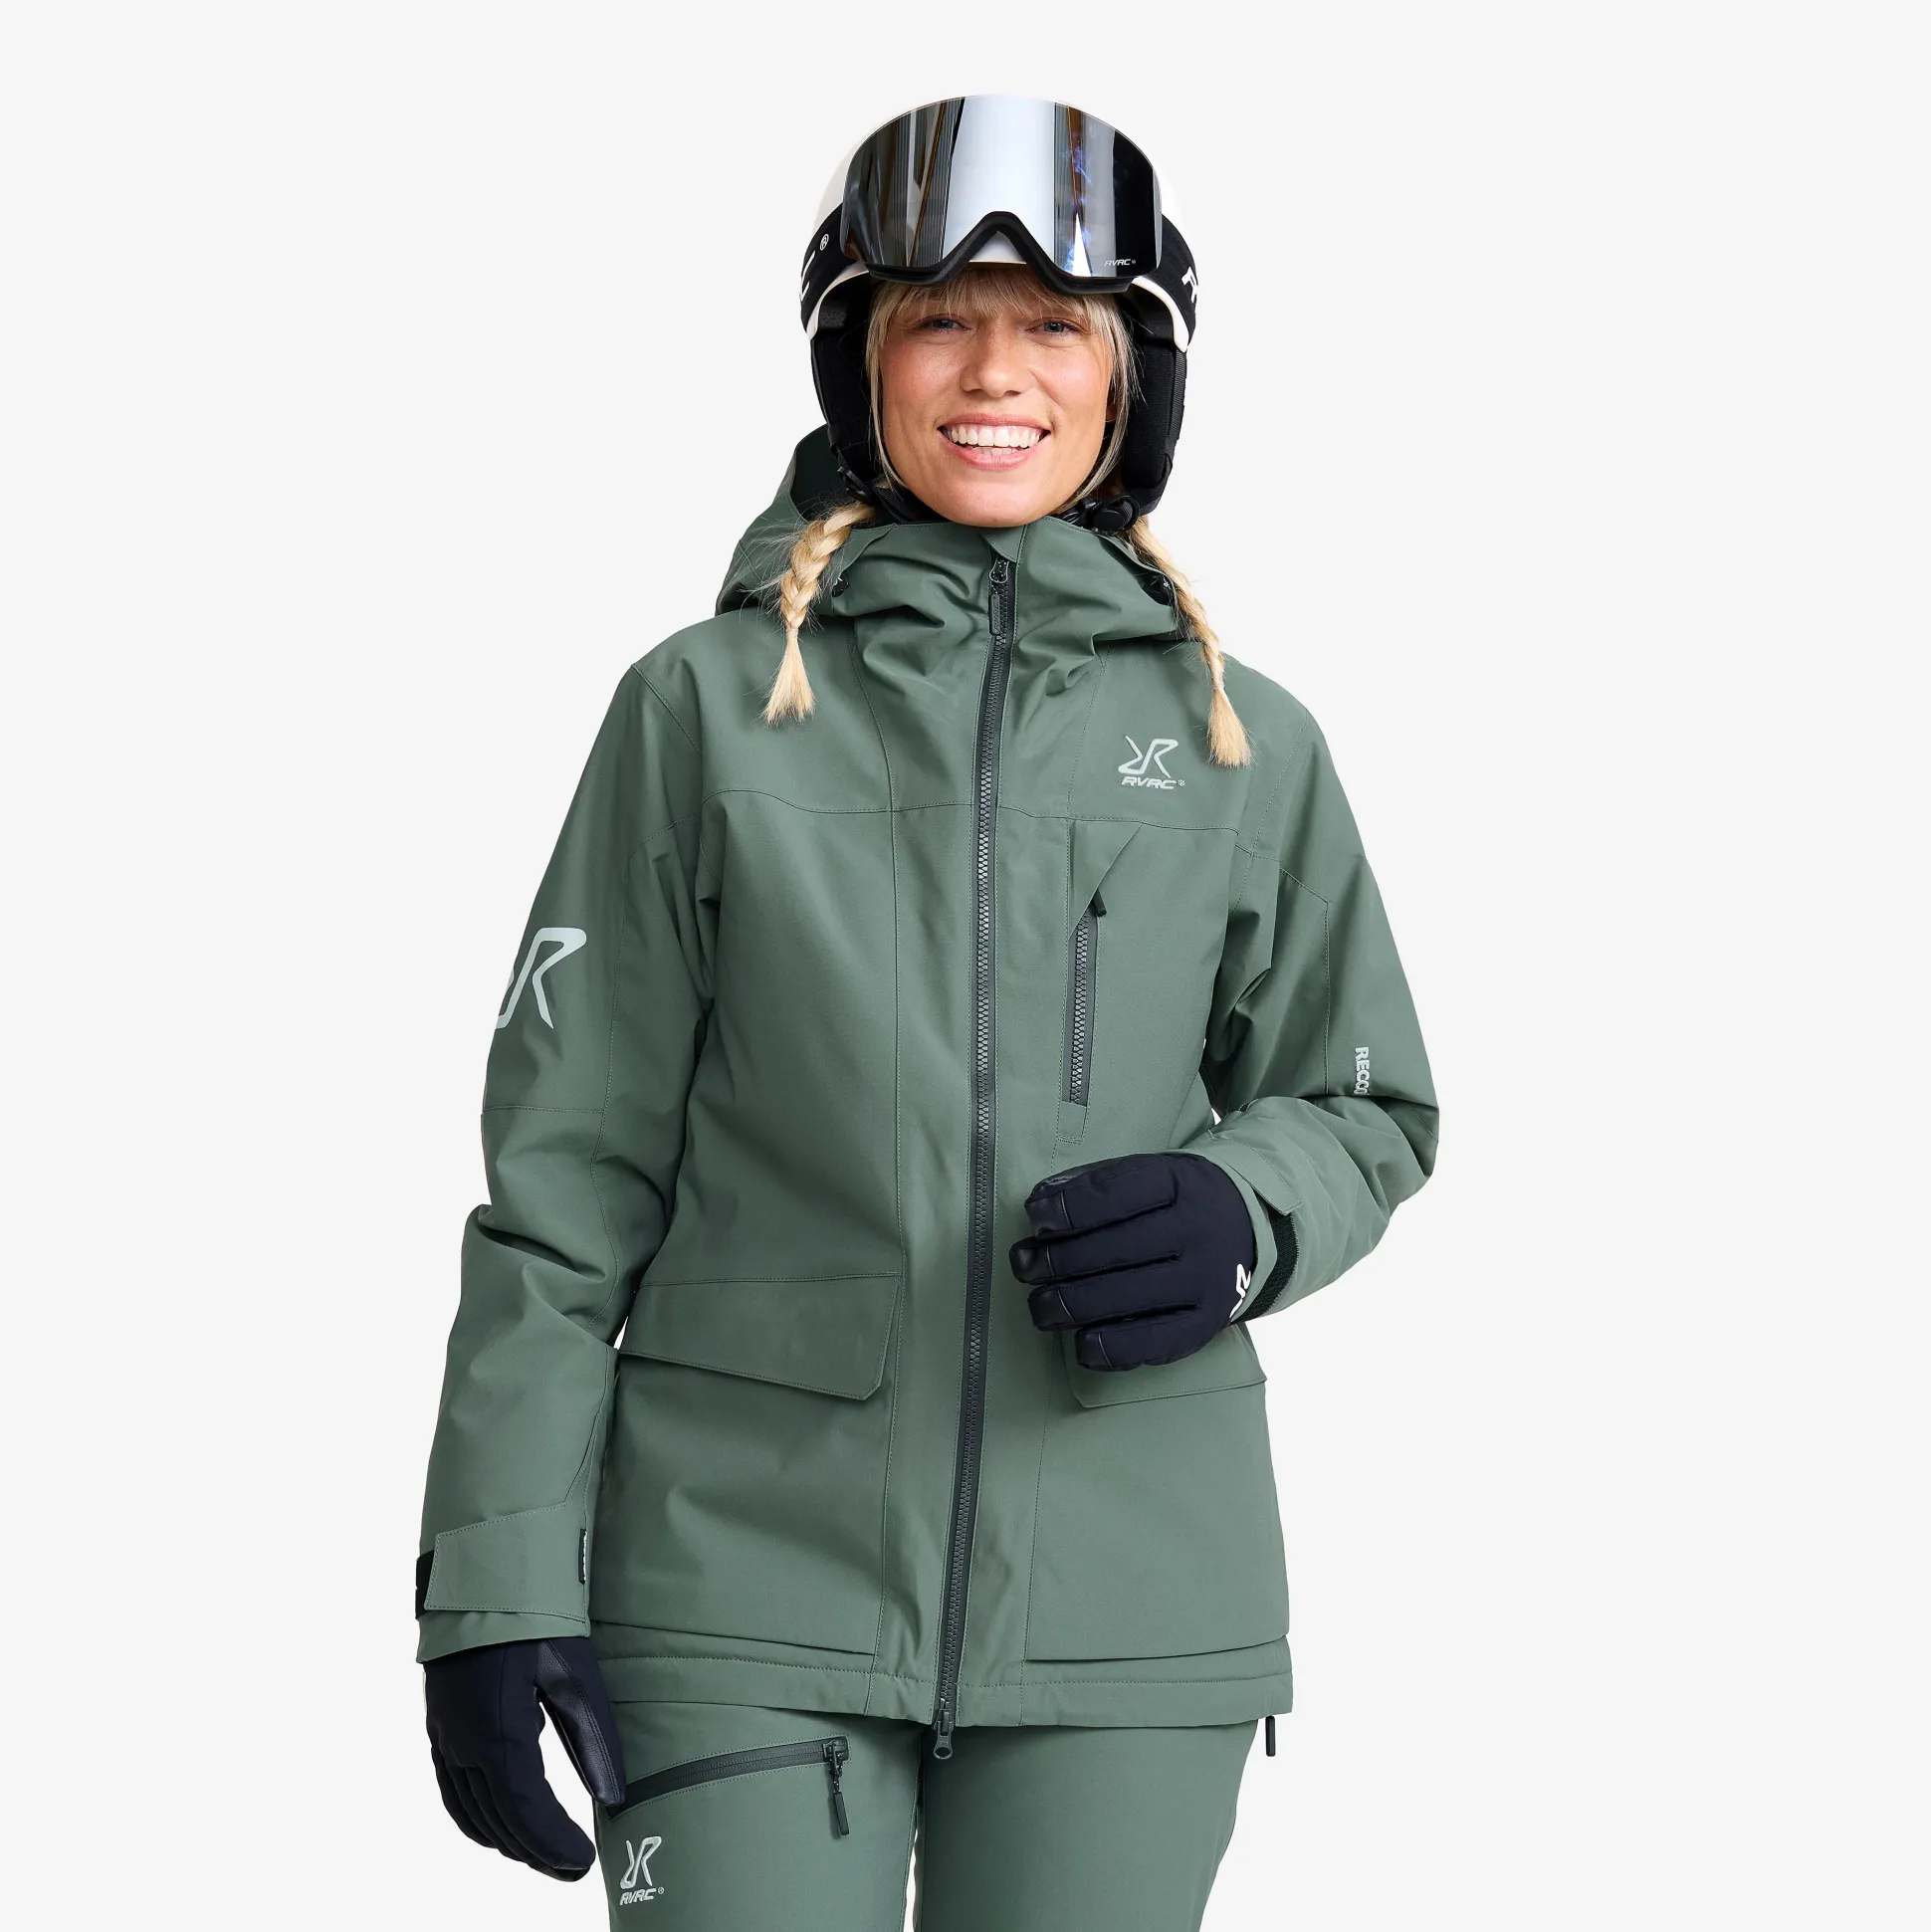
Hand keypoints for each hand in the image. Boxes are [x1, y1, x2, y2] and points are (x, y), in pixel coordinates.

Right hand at [424, 1636, 626, 1878]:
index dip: (554, 1844)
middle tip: (572, 1868)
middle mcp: (463, 1744)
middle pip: (496, 1822)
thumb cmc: (535, 1618)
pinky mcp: (441, 1726)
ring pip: (471, 1813)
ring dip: (508, 1841)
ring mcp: (446, 1736)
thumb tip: (614, 1796)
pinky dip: (479, 1820)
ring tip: (546, 1855)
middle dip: (535, 1851)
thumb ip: (592, 1739)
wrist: (483, 1575)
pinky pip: (454, 1792)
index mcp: (498, 1733)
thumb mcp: (574, 1674)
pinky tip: (502, 1825)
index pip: (526, 1811)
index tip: (584, 1862)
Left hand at [1010, 1150, 1257, 1368]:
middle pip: (1117, 1248)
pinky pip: (1156, 1342)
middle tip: (1024, 1266)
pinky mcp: (1207, 1322)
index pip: (1118, 1193)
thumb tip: (1041, 1207)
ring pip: (1130, 1296)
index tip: (1035, 1219)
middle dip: (1059, 1260)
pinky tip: (1081, 1345)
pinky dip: (1112, 1348)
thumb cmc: (1175, 1200)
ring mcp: (1206, 1279)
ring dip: (1073, 1305)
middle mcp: (1197, 1229)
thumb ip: (1093, 1184)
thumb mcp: (1147, 1173)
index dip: (1069, 1207)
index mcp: (1178, 1182)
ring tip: (1039, 1306)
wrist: (1250, 1227)